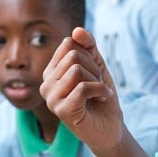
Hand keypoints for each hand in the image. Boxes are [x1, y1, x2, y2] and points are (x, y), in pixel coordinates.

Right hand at [40, 27, 123, 153]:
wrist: (111, 126)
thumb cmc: (102, 96)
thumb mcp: (98, 66)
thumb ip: (88, 46)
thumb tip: (77, 30)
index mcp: (52, 71)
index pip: (69, 44)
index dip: (90, 54)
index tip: (95, 71)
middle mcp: (46, 83)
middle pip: (73, 56)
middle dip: (95, 69)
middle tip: (99, 84)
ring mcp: (51, 98)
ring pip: (77, 70)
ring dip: (98, 80)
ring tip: (99, 92)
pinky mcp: (62, 110)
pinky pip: (82, 87)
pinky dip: (100, 90)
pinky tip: (102, 98)